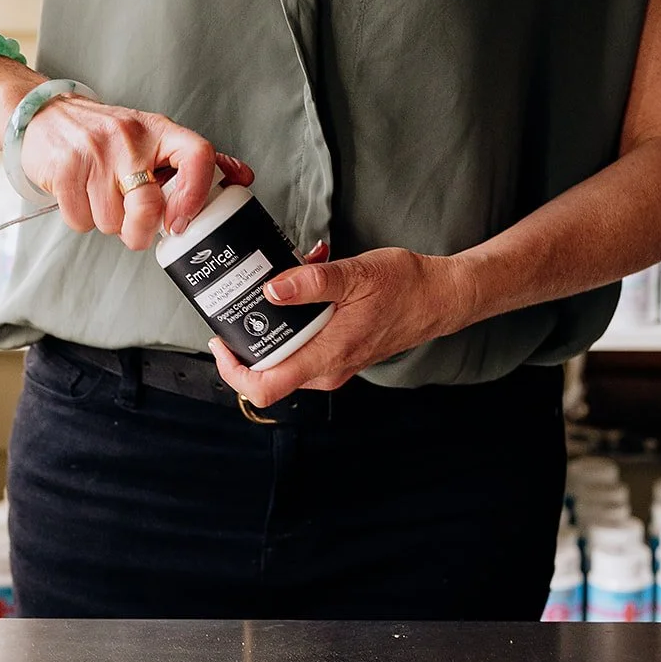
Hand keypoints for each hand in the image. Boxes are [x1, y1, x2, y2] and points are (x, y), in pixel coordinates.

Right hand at [20, 94, 253, 249]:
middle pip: (147, 207)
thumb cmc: (104, 133)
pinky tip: (80, 196)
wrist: (45, 114)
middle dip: (140, 231)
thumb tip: (241, 177)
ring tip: (100, 197)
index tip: (181, 222)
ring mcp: (95, 153)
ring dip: (106, 222)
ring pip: (111, 222)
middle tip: (134, 227)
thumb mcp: (151, 137)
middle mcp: (129, 138)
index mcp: (158, 130)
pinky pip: (80, 221)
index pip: (197, 155)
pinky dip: (80, 219)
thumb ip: (194, 161)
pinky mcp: (65, 169)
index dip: (197, 195)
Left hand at [208, 247, 468, 406]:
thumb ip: (312, 283)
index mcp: (328, 355)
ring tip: (273, 291)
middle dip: (247, 342)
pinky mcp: (341, 356)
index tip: (220, 342)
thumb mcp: (356, 274)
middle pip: (267, 375)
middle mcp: (328, 370)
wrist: (440, 298)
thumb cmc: (405, 286)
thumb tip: (270, 291)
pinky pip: (302, 351)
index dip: (232, 372)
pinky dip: (292, 328)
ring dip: (271, 331)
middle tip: (239, 304)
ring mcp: (335, 366)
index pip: (265, 387)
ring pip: (285, 361)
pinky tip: (300, 293)